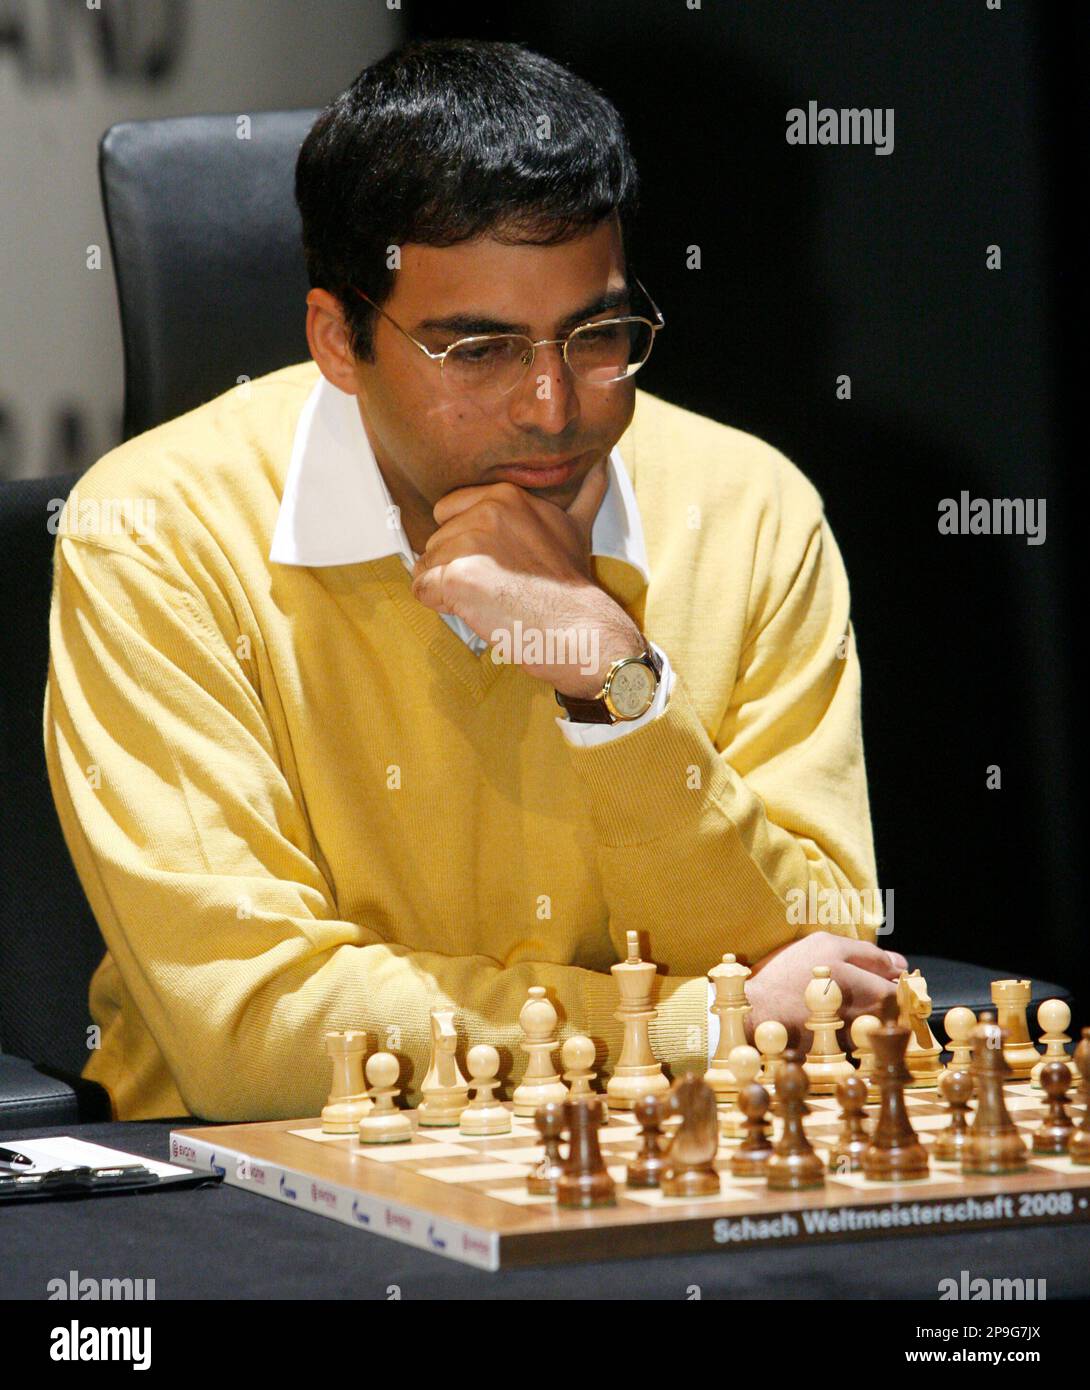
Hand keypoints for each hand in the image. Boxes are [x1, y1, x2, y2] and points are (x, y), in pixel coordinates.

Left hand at [410, 458, 643, 694]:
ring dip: (449, 588)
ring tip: (490, 598)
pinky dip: (441, 605)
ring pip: (427, 565)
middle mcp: (486, 512)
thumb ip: (582, 494)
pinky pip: (422, 589)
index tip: (496, 562)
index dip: (465, 542)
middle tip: (496, 583)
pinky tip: (475, 608)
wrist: (578, 627)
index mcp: (505, 495)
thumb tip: (601, 467)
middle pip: (435, 539)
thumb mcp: (575, 527)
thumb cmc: (571, 585)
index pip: (448, 510)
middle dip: (455, 565)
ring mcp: (470, 543)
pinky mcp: (457, 577)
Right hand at [743, 931, 908, 1049]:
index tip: (881, 978)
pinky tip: (827, 1021)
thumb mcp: (827, 946)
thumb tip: (899, 964)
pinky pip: (858, 1041)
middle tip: (856, 990)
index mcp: (875, 992)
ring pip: (877, 1026)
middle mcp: (873, 1022)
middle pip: (895, 1012)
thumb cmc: (792, 974)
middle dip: (882, 1000)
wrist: (758, 1013)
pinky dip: (848, 1031)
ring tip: (838, 1005)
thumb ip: (868, 953)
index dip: (895, 982)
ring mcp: (860, 1042)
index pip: (905, 991)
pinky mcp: (843, 1056)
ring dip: (866, 1016)